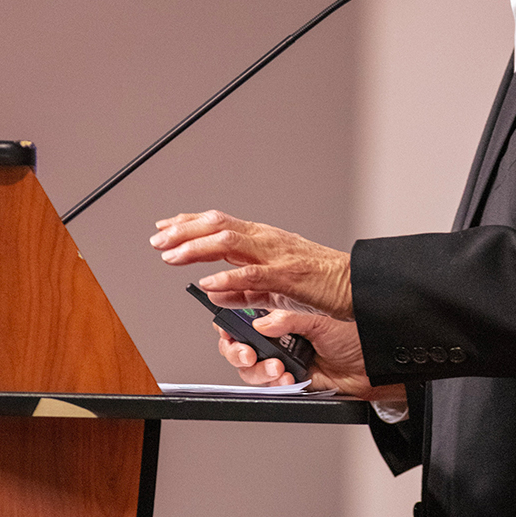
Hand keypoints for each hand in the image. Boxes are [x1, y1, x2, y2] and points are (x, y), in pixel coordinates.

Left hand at [150, 209, 352, 317]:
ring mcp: (277, 256)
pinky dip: (228, 278)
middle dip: (183, 231)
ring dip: (196, 248)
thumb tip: (213, 292)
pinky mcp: (288, 276)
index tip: (163, 229)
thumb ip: (243, 291)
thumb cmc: (321, 284)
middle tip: (158, 241)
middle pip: (217, 225)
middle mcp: (266, 240)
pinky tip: (208, 283)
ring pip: (229, 242)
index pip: (219, 223)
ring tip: (172, 256)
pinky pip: (253, 275)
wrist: (357, 286)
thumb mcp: (273, 289)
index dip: (188, 224)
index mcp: (263, 239)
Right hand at [215, 307, 403, 402]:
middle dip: (236, 351)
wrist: (372, 367)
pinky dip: (273, 384)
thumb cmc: (354, 337)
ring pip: (249, 369)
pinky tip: (286, 378)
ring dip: (257, 370)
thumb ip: (289, 321)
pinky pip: (267, 386)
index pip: (244, 319)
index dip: (230, 326)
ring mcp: (281, 360)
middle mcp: (277, 338)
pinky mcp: (288, 380)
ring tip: (277, 368)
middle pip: (238, 346)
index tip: (229, 331)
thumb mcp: (320, 321)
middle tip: (248, 353)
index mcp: (282, 316)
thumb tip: (261, 324)